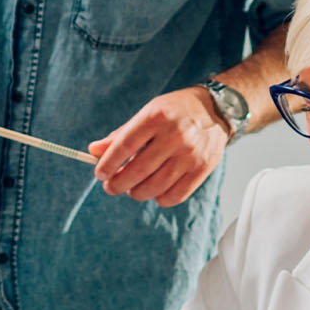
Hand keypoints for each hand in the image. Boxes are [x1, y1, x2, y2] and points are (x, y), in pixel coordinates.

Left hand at [88, 88, 228, 206]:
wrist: (216, 110)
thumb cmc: (175, 112)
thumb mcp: (147, 113)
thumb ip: (121, 135)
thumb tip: (94, 152)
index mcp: (156, 116)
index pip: (124, 146)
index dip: (108, 164)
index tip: (99, 174)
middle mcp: (175, 135)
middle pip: (138, 171)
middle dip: (118, 184)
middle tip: (111, 187)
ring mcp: (190, 154)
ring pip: (155, 187)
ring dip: (137, 193)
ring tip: (132, 189)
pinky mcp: (202, 169)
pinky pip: (175, 196)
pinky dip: (160, 198)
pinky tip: (154, 191)